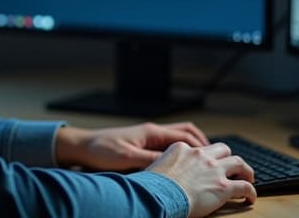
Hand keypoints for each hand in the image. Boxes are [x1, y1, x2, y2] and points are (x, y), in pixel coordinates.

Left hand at [55, 121, 209, 170]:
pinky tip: (183, 166)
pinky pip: (168, 146)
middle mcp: (153, 132)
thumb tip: (173, 166)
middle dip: (203, 144)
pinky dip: (180, 152)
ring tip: (204, 162)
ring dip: (192, 147)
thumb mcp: (127, 158)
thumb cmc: (101, 150)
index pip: (186, 135)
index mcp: (152, 132)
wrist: (83, 146)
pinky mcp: (143, 145)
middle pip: (187, 133)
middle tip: (215, 159)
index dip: (202, 146)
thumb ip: (151, 161)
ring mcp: (148, 137)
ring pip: (179, 138)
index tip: (214, 158)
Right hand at [148, 141, 255, 217]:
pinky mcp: (223, 186)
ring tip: (248, 177)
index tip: (208, 164)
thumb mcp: (155, 166)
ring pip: (238, 162)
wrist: (159, 194)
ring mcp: (214, 169)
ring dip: (245, 170)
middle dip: (228, 157)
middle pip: (222, 149)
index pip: (199, 149)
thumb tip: (160, 174)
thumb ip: (164, 164)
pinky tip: (251, 198)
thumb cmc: (152, 185)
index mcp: (183, 149)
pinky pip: (244, 186)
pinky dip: (251, 191)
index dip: (206, 157)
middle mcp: (201, 155)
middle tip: (232, 166)